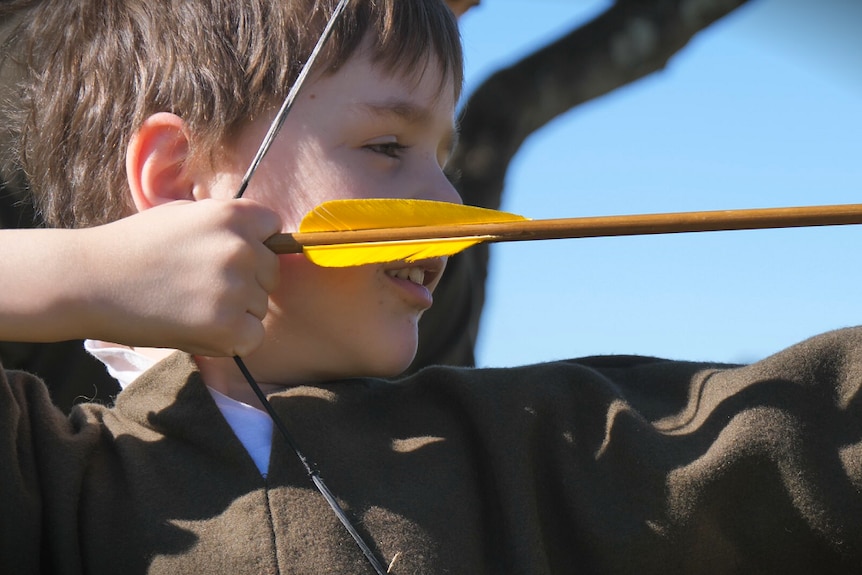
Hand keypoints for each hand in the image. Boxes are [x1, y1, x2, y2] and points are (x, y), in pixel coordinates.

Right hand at [87, 199, 282, 355]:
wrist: (89, 283)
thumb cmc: (134, 246)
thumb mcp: (185, 215)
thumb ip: (227, 224)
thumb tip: (264, 239)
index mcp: (233, 215)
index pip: (273, 228)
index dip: (254, 243)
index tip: (226, 254)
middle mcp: (241, 248)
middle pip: (270, 271)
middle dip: (246, 280)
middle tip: (200, 285)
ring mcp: (236, 289)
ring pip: (260, 306)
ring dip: (236, 310)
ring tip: (190, 304)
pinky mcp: (229, 327)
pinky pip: (253, 337)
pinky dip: (231, 340)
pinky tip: (198, 327)